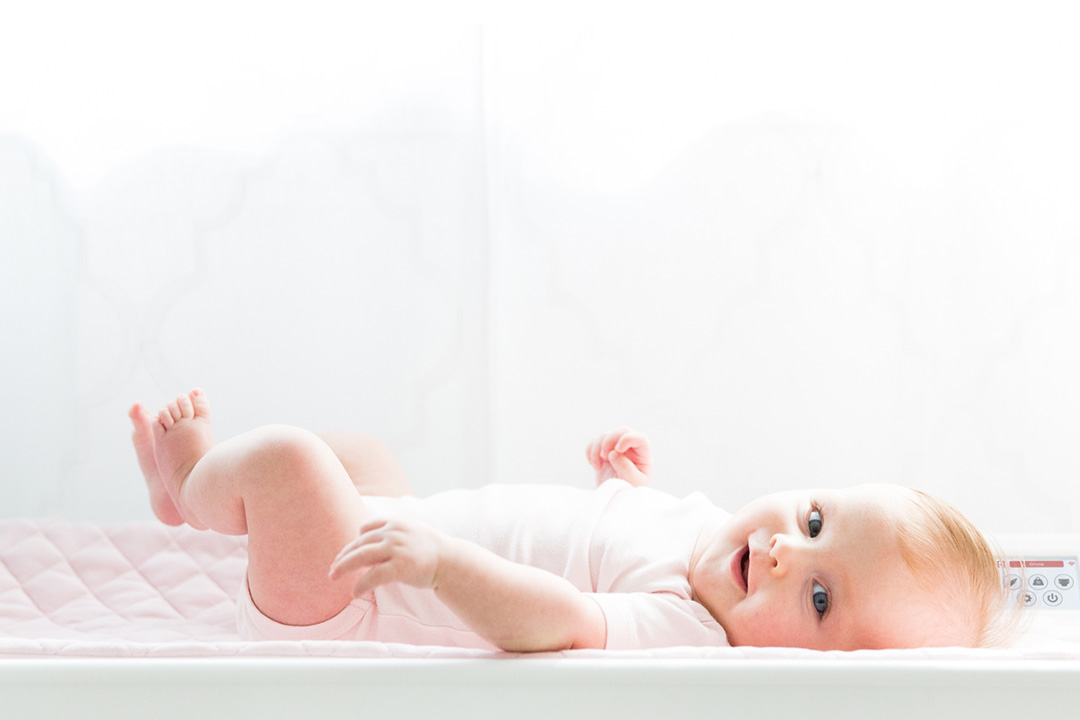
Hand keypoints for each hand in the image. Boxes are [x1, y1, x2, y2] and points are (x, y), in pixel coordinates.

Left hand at [329, 517, 447, 596]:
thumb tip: (371, 544)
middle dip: (344, 556)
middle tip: (333, 568)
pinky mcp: (400, 567)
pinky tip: (354, 593)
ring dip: (343, 567)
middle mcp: (394, 532)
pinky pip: (373, 576)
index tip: (349, 553)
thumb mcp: (411, 532)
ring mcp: (397, 548)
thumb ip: (392, 534)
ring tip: (333, 577)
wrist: (450, 561)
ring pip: (361, 556)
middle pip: (360, 542)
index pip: (367, 528)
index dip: (355, 541)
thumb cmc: (430, 550)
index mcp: (396, 522)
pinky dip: (361, 585)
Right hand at [585, 428, 651, 486]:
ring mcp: (616, 448)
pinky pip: (594, 441)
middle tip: (604, 456)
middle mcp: (631, 448)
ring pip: (606, 435)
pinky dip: (590, 450)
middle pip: (622, 431)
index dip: (628, 439)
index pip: (640, 438)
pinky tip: (593, 464)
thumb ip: (626, 468)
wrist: (616, 498)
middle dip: (610, 440)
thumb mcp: (632, 482)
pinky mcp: (603, 451)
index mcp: (643, 454)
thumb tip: (614, 453)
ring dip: (597, 449)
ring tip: (597, 467)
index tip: (617, 450)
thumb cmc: (629, 490)